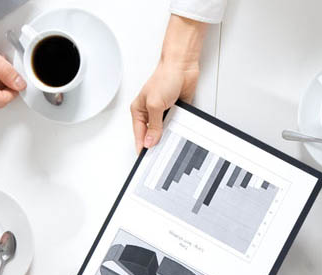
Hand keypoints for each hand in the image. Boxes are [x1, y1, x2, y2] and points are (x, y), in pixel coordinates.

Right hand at [131, 15, 206, 152]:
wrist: (183, 66)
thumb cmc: (165, 77)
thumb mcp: (155, 104)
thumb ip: (153, 125)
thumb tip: (149, 142)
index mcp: (139, 111)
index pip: (139, 135)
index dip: (142, 147)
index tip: (147, 160)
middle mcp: (150, 113)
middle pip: (152, 136)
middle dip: (157, 144)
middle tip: (161, 156)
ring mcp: (164, 113)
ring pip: (165, 132)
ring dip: (169, 137)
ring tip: (171, 145)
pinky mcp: (176, 112)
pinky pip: (177, 126)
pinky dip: (179, 130)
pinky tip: (181, 134)